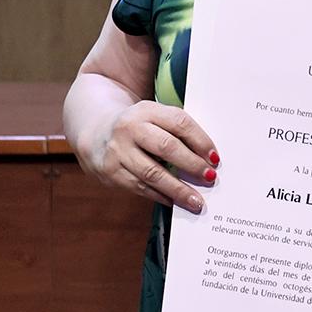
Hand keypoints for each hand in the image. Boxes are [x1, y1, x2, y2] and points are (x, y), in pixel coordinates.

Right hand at [80, 100, 217, 212]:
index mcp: (146, 110)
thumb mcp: (154, 117)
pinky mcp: (110, 172)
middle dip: (191, 165)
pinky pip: (140, 187)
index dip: (200, 141)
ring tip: (196, 201)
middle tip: (210, 178)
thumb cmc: (138, 127)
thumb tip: (207, 159)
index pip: (179, 123)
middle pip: (167, 147)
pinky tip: (174, 201)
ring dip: (178, 189)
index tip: (215, 158)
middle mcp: (130, 128)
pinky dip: (160, 196)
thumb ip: (176, 131)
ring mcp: (117, 151)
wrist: (96, 132)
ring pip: (153, 173)